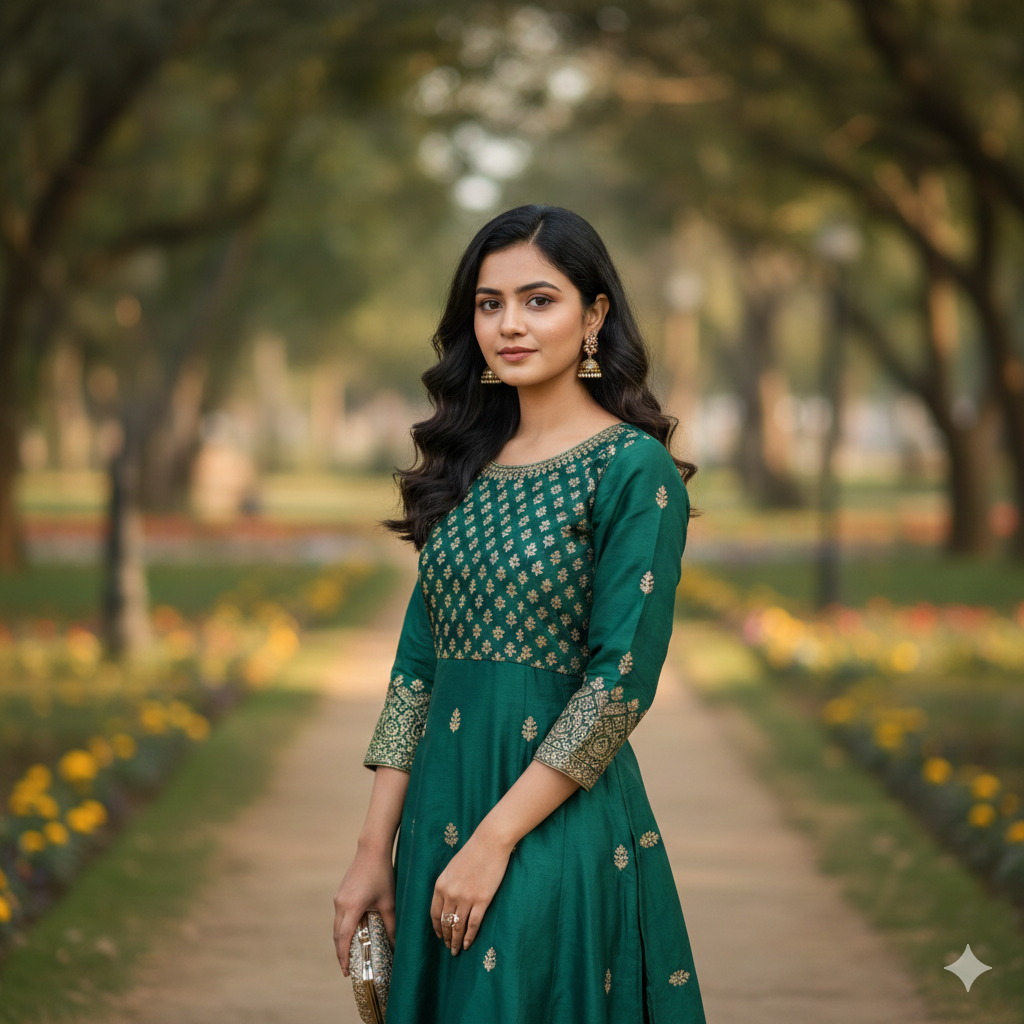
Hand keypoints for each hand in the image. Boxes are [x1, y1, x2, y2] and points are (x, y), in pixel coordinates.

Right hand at [333, 844, 395, 976]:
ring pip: (337, 926)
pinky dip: (344, 928)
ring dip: (342, 940)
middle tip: (348, 968)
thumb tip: (396, 945)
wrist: (371, 850)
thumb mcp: (389, 902)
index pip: (343, 939)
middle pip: (337, 935)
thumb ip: (392, 925)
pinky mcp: (340, 893)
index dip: (343, 957)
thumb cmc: (382, 874)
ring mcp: (338, 898)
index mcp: (351, 908)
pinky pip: (340, 916)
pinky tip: (353, 932)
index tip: (346, 972)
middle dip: (341, 953)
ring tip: (350, 953)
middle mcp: (340, 904)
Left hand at [430, 824, 513, 955]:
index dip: (436, 927)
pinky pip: (473, 925)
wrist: (490, 842)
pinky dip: (469, 937)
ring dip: (456, 941)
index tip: (439, 935)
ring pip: (458, 927)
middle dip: (446, 937)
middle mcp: (450, 894)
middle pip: (445, 922)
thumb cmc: (473, 852)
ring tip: (456, 950)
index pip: (434, 913)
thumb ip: (448, 884)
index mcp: (441, 885)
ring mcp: (466, 898)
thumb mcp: (453, 868)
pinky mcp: (482, 901)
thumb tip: (448, 901)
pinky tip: (467, 944)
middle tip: (448, 947)